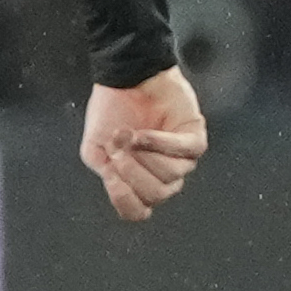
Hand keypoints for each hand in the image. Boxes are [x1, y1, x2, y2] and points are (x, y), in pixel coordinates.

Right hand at [80, 65, 206, 223]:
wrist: (126, 79)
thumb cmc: (112, 112)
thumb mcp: (96, 148)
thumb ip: (105, 172)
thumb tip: (118, 184)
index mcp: (138, 182)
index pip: (138, 211)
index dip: (124, 201)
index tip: (111, 177)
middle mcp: (162, 175)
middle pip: (156, 195)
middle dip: (133, 173)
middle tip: (117, 150)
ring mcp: (181, 159)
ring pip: (171, 175)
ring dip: (145, 155)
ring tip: (126, 135)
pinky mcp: (195, 139)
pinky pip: (183, 151)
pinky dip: (159, 143)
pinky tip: (142, 133)